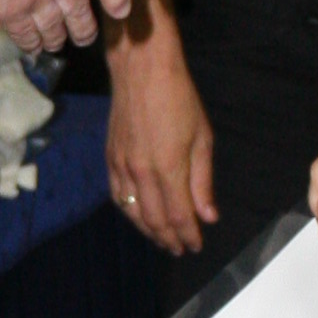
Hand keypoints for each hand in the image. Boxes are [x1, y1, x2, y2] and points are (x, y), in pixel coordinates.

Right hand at [105, 18, 215, 253]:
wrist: (141, 69)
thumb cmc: (179, 97)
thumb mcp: (201, 137)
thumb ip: (203, 180)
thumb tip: (207, 216)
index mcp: (168, 168)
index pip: (178, 216)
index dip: (188, 234)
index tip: (197, 245)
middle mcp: (141, 172)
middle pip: (154, 220)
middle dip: (169, 239)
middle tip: (181, 249)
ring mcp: (121, 166)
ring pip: (133, 212)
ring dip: (148, 231)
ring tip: (162, 240)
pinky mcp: (110, 158)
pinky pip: (118, 196)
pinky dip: (130, 212)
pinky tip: (139, 216)